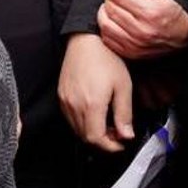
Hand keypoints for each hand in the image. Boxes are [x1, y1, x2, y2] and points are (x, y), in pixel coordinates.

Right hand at [59, 33, 135, 151]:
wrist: (86, 40)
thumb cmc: (106, 58)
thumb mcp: (123, 86)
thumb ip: (124, 114)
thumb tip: (127, 136)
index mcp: (91, 105)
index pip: (96, 139)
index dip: (110, 147)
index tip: (121, 144)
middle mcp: (74, 106)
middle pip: (85, 137)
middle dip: (103, 142)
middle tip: (118, 134)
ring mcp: (65, 101)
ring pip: (77, 129)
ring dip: (92, 133)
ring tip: (108, 124)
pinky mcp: (61, 96)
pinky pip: (70, 118)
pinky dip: (82, 123)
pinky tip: (94, 114)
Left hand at [97, 0, 187, 58]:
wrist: (181, 36)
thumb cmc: (167, 11)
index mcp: (149, 12)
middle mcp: (142, 30)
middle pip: (112, 10)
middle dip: (108, 1)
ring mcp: (135, 44)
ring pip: (106, 25)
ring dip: (103, 14)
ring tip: (110, 9)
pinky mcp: (130, 53)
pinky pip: (107, 39)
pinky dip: (105, 29)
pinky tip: (112, 22)